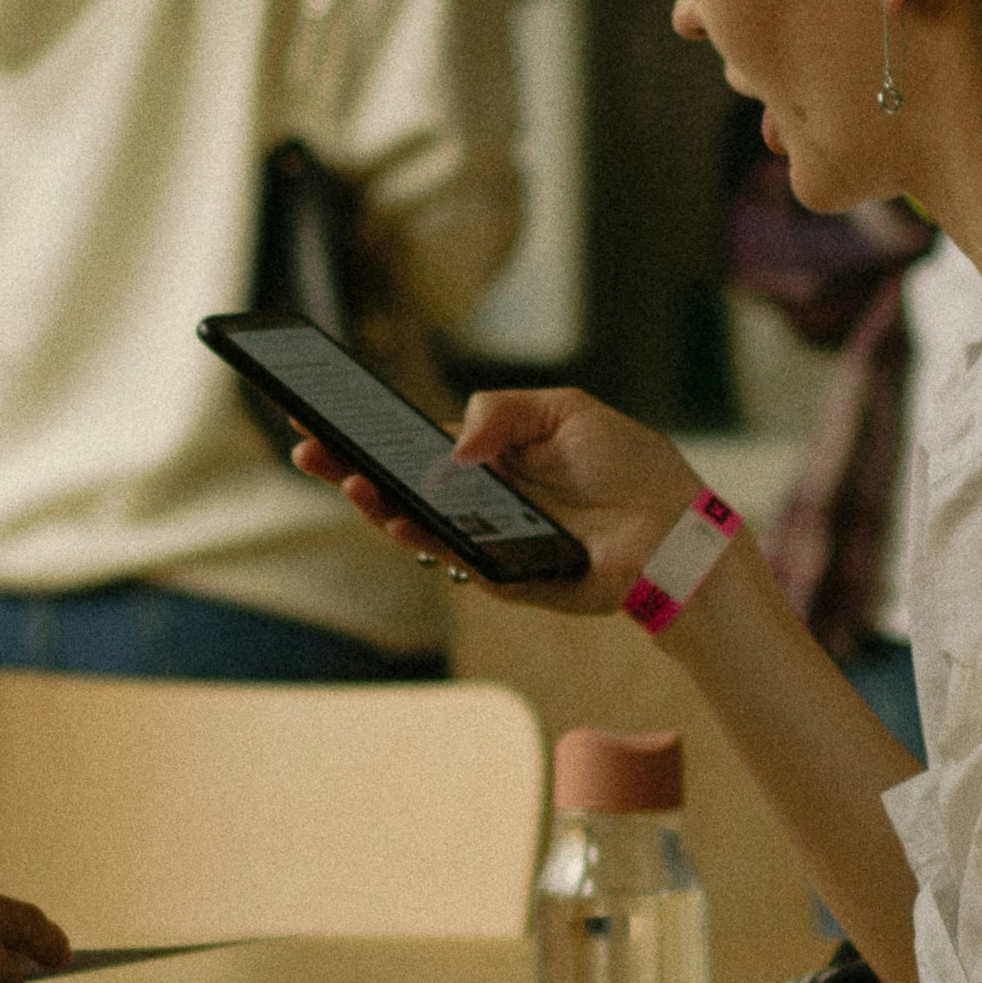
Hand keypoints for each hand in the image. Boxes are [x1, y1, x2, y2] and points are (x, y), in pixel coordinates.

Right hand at [293, 385, 697, 622]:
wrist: (674, 523)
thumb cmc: (627, 464)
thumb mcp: (564, 410)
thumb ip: (501, 412)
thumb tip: (452, 446)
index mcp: (487, 454)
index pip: (412, 441)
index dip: (367, 429)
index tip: (318, 407)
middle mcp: (477, 497)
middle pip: (397, 484)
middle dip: (347, 466)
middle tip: (307, 446)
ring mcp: (484, 537)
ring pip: (413, 524)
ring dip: (375, 504)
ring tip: (348, 481)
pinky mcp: (502, 575)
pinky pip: (452, 557)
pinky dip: (422, 538)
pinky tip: (400, 516)